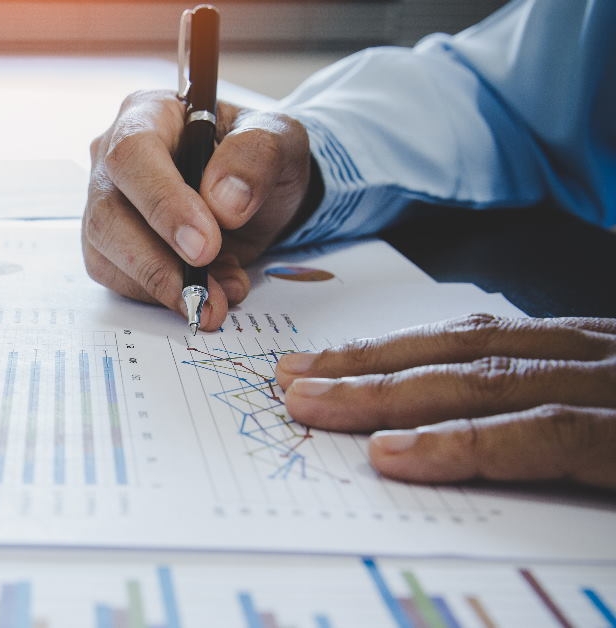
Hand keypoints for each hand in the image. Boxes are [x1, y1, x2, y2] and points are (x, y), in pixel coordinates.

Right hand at [83, 89, 312, 329]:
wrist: (256, 194)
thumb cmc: (257, 156)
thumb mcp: (278, 138)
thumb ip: (256, 156)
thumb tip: (224, 202)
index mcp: (147, 114)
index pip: (133, 155)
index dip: (163, 203)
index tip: (205, 244)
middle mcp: (113, 158)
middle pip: (108, 213)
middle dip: (159, 262)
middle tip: (209, 291)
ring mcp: (106, 204)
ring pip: (106, 253)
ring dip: (164, 287)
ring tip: (219, 296)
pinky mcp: (109, 246)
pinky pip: (119, 280)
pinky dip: (163, 296)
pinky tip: (207, 291)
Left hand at [276, 314, 615, 489]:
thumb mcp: (606, 420)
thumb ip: (539, 414)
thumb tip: (434, 427)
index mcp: (584, 351)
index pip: (469, 340)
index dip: (387, 351)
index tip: (316, 364)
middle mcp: (593, 357)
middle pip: (457, 352)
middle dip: (364, 366)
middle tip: (289, 380)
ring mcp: (613, 390)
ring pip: (480, 381)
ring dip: (385, 393)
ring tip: (312, 406)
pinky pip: (539, 434)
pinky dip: (462, 441)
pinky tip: (393, 452)